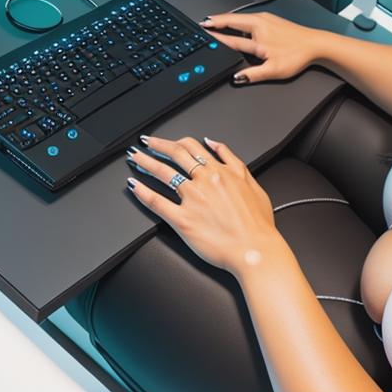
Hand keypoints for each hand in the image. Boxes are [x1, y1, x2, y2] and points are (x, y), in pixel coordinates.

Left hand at [125, 134, 285, 276]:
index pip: (192, 147)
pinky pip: (157, 202)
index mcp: (221, 171)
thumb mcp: (252, 183)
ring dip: (146, 162)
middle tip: (144, 143)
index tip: (165, 141)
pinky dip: (142, 192)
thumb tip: (215, 144)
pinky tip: (133, 185)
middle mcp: (205, 180)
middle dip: (156, 145)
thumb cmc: (258, 224)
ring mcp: (192, 199)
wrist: (256, 250)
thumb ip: (233, 161)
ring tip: (135, 158)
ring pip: (163, 173)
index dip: (174, 142)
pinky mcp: (183, 220)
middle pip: (175, 154)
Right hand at [200, 11, 320, 84]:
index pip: (231, 38)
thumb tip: (237, 78)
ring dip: (226, 19)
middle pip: (232, 21)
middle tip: (202, 23)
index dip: (215, 37)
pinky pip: (248, 18)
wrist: (316, 44)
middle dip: (216, 21)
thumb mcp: (274, 70)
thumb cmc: (298, 54)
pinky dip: (237, 20)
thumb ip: (253, 74)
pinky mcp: (270, 20)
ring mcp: (266, 19)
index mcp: (258, 34)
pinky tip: (236, 24)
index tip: (203, 35)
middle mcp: (260, 23)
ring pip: (240, 18)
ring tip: (214, 21)